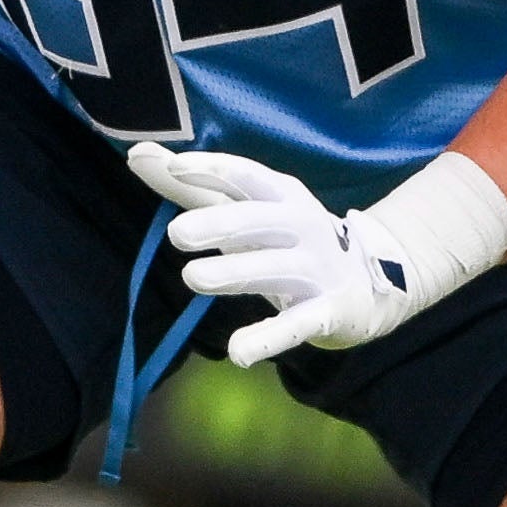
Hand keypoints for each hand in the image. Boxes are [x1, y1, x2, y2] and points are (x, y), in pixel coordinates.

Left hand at [126, 143, 425, 366]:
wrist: (369, 284)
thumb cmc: (287, 240)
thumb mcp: (247, 209)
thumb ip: (194, 186)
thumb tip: (137, 154)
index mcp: (280, 193)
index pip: (245, 175)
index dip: (212, 169)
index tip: (174, 168)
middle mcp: (301, 225)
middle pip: (259, 220)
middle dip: (221, 224)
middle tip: (176, 233)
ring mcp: (316, 268)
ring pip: (273, 269)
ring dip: (234, 272)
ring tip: (193, 277)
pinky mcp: (327, 311)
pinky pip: (296, 324)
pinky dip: (268, 338)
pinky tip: (238, 352)